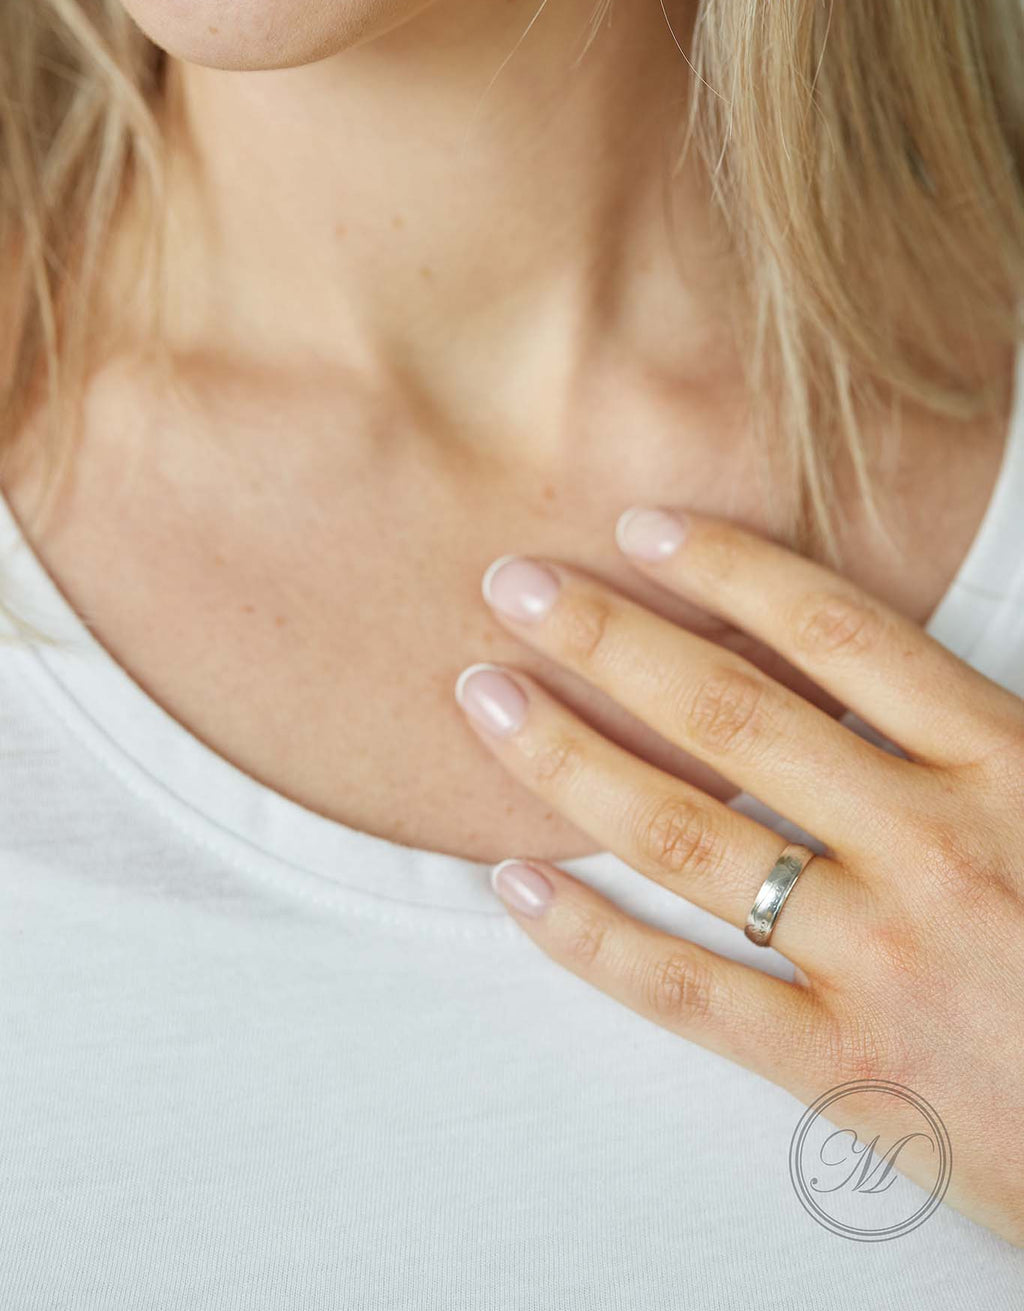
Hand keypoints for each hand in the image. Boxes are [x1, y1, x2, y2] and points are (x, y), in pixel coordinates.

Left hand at [453, 507, 1023, 1245]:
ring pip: (687, 837)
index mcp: (1003, 764)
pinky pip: (689, 993)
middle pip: (732, 715)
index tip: (637, 527)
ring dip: (568, 760)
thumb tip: (867, 661)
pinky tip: (513, 886)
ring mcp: (882, 959)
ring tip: (483, 699)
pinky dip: (590, 939)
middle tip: (512, 584)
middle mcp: (931, 846)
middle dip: (608, 639)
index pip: (835, 633)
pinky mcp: (848, 1068)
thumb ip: (977, 732)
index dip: (725, 567)